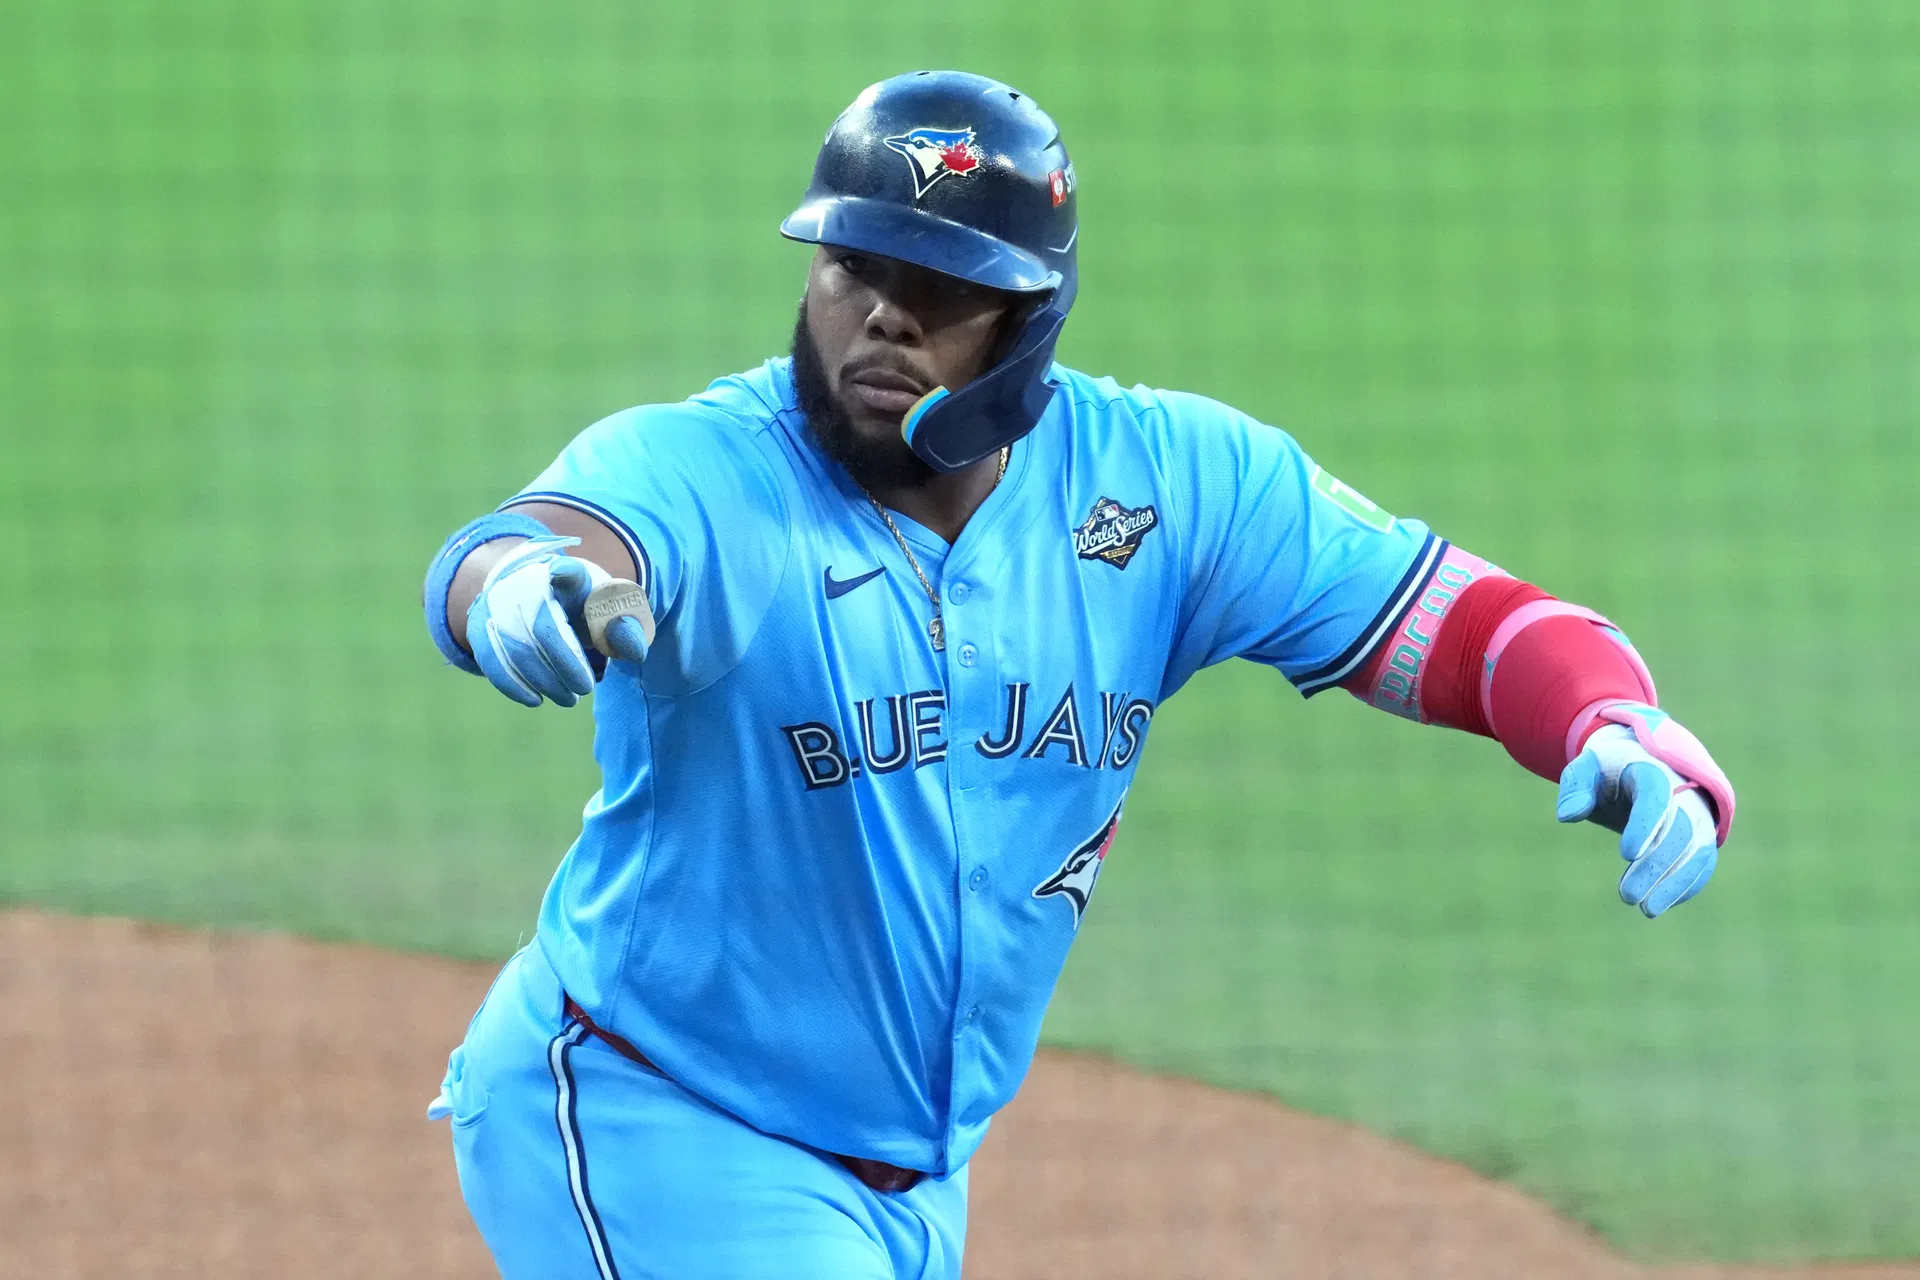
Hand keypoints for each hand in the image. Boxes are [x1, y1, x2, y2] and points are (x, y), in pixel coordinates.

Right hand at [466, 537, 645, 706]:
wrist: (537, 593)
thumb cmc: (581, 605)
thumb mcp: (607, 611)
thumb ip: (626, 627)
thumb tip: (634, 651)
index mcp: (564, 571)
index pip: (566, 571)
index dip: (564, 573)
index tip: (563, 572)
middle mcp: (523, 581)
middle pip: (541, 625)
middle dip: (564, 664)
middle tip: (584, 689)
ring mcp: (496, 602)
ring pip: (514, 646)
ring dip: (542, 680)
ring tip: (567, 699)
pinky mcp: (480, 625)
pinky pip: (490, 658)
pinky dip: (512, 684)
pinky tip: (534, 700)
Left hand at [1554, 705, 1733, 917]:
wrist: (1644, 762)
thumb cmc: (1609, 768)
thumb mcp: (1586, 767)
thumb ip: (1576, 786)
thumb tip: (1568, 815)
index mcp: (1653, 771)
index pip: (1656, 797)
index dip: (1645, 825)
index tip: (1625, 854)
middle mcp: (1684, 793)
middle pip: (1680, 830)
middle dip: (1655, 866)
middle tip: (1627, 896)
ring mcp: (1698, 814)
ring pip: (1697, 850)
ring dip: (1674, 882)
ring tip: (1647, 910)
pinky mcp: (1702, 835)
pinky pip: (1703, 861)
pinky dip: (1687, 884)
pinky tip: (1662, 903)